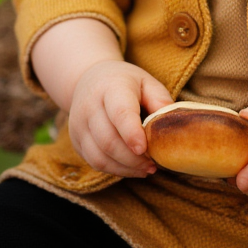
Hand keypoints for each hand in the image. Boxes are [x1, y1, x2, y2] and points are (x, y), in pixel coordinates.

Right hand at [68, 59, 172, 177]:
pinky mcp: (76, 140)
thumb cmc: (125, 83)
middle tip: (154, 163)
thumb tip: (171, 126)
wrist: (90, 78)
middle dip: (133, 159)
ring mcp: (79, 124)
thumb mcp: (146, 82)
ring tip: (146, 168)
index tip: (145, 149)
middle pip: (109, 140)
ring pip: (100, 156)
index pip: (119, 112)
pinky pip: (94, 163)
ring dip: (126, 168)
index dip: (131, 133)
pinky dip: (115, 170)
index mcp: (111, 86)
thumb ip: (160, 100)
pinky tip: (131, 168)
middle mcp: (90, 105)